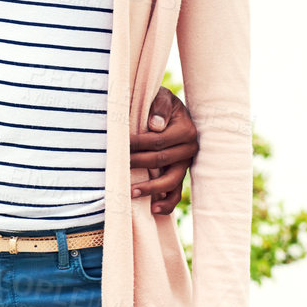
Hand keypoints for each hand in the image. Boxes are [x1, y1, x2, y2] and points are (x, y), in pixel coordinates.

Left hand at [129, 86, 198, 214]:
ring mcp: (185, 164)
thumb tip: (154, 126)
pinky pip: (176, 193)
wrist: (173, 110)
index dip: (137, 144)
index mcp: (186, 130)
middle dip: (137, 164)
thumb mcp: (162, 96)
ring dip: (150, 188)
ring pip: (171, 181)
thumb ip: (160, 107)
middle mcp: (189, 149)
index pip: (157, 141)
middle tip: (117, 166)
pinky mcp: (179, 174)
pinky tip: (152, 209)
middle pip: (161, 161)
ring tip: (130, 192)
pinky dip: (166, 203)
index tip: (119, 145)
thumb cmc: (162, 103)